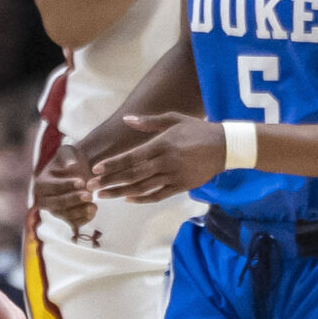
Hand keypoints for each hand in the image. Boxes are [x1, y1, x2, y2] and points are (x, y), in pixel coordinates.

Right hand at [33, 141, 94, 228]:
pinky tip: (94, 211)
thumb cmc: (71, 160)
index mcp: (40, 184)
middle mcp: (44, 200)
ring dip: (79, 211)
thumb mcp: (68, 153)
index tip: (82, 182)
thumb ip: (69, 158)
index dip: (66, 185)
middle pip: (56, 204)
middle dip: (73, 200)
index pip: (52, 187)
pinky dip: (83, 219)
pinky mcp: (65, 219)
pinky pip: (73, 223)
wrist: (78, 172)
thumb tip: (72, 166)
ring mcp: (54, 211)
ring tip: (94, 205)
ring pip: (64, 215)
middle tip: (89, 195)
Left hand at [90, 113, 226, 203]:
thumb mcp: (174, 119)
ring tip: (103, 196)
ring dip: (121, 193)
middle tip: (91, 187)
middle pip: (133, 175)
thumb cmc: (198, 130)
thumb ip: (149, 122)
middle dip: (110, 182)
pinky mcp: (182, 187)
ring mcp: (174, 176)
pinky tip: (128, 199)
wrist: (226, 146)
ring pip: (143, 188)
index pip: (132, 157)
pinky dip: (143, 199)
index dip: (113, 165)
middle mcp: (166, 162)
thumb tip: (127, 119)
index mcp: (162, 144)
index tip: (96, 169)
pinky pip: (158, 195)